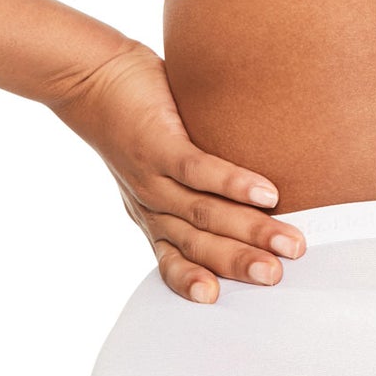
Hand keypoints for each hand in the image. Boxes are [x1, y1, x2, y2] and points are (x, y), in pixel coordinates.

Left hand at [48, 39, 305, 301]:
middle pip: (199, 244)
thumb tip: (250, 186)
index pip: (175, 260)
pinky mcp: (157, 143)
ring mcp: (151, 176)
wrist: (87, 77)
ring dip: (250, 231)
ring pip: (204, 213)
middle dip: (242, 263)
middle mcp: (149, 204)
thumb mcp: (156, 161)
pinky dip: (234, 184)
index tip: (235, 298)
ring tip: (288, 242)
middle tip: (279, 276)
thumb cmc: (133, 115)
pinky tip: (267, 192)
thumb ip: (193, 179)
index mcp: (151, 214)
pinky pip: (199, 171)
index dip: (200, 281)